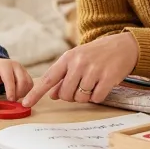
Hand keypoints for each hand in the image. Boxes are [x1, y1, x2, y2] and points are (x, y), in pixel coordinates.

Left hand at [0, 58, 33, 101]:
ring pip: (28, 83)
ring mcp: (23, 69)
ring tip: (15, 97)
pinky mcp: (27, 74)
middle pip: (23, 81)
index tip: (10, 100)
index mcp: (5, 65)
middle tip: (12, 101)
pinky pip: (30, 84)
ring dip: (23, 93)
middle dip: (18, 93)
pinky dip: (26, 91)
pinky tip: (19, 95)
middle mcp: (16, 66)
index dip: (11, 91)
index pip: (10, 79)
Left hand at [21, 32, 138, 106]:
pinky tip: (102, 85)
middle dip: (71, 96)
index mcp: (68, 58)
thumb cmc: (97, 54)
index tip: (26, 102)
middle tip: (80, 87)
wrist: (123, 46)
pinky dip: (98, 96)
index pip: (48, 78)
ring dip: (85, 96)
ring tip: (93, 83)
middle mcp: (79, 63)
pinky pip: (96, 98)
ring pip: (80, 98)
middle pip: (65, 94)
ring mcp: (93, 70)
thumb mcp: (77, 60)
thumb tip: (52, 94)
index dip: (36, 92)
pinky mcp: (107, 78)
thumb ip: (63, 76)